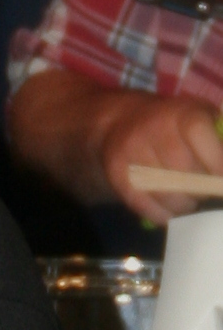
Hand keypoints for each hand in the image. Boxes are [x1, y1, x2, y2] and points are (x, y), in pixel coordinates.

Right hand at [95, 91, 222, 222]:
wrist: (120, 122)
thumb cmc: (172, 123)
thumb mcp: (197, 115)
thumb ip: (217, 137)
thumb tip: (222, 173)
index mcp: (181, 114)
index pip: (200, 136)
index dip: (216, 163)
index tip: (221, 181)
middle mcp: (155, 130)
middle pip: (186, 172)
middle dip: (201, 189)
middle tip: (204, 192)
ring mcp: (133, 154)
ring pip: (167, 194)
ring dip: (184, 205)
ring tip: (188, 202)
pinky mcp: (118, 175)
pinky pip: (146, 206)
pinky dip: (163, 214)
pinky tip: (170, 210)